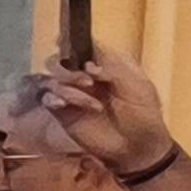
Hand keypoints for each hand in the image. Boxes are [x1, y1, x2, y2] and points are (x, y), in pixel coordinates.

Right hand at [37, 44, 172, 174]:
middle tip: (88, 82)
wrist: (138, 148)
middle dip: (70, 69)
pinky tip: (63, 105)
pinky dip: (52, 99)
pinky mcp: (62, 113)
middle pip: (61, 61)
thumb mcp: (139, 86)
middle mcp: (84, 77)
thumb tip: (88, 65)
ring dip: (67, 86)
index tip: (68, 44)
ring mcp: (72, 95)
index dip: (74, 42)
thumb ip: (116, 69)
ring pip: (52, 80)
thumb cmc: (144, 115)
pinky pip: (46, 99)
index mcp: (104, 67)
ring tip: (91, 104)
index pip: (84, 47)